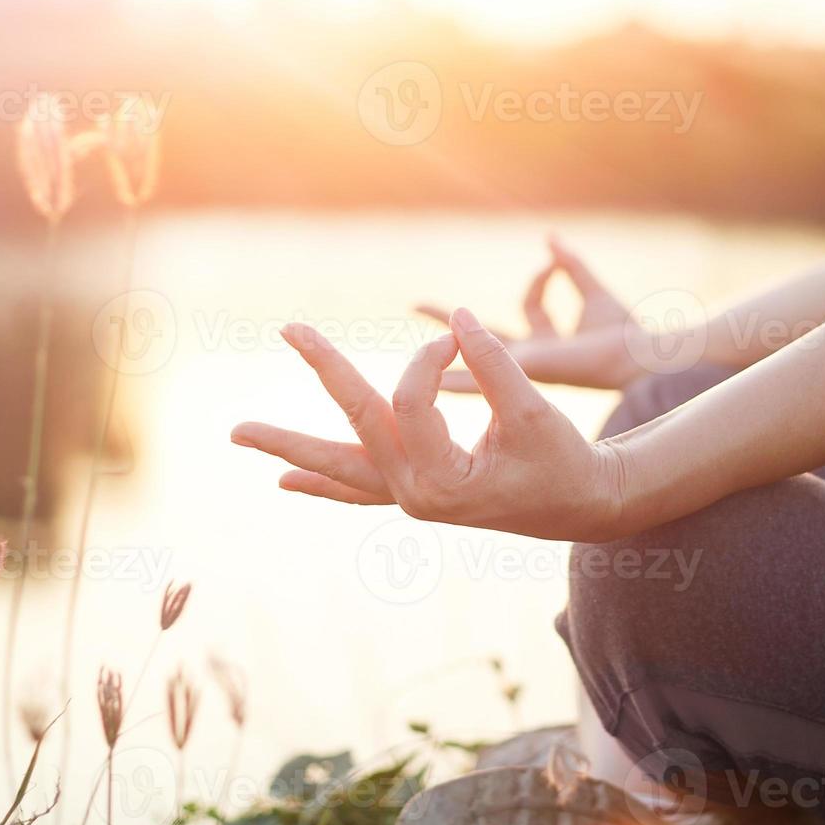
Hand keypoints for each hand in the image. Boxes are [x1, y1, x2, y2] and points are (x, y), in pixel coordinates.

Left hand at [231, 310, 630, 541]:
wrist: (584, 504)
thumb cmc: (564, 458)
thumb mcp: (533, 409)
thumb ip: (494, 363)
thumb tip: (455, 320)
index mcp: (442, 481)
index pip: (412, 400)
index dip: (432, 358)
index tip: (458, 336)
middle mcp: (415, 496)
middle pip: (352, 431)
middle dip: (323, 375)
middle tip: (289, 328)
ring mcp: (410, 500)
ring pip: (340, 467)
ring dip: (291, 447)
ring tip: (240, 433)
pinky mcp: (416, 494)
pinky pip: (357, 490)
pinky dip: (323, 484)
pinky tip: (285, 481)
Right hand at [417, 236, 651, 390]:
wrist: (637, 358)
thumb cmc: (625, 334)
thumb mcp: (592, 292)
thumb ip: (570, 267)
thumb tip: (550, 238)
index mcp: (551, 338)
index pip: (531, 305)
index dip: (541, 278)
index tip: (553, 257)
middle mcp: (533, 355)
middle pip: (483, 338)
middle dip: (451, 321)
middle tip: (414, 304)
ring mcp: (524, 366)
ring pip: (473, 360)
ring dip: (441, 353)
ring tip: (406, 343)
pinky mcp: (523, 372)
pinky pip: (483, 381)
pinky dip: (457, 383)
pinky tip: (430, 386)